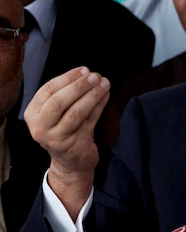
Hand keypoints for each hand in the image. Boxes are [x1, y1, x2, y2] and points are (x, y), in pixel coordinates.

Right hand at [25, 66, 110, 219]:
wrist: (70, 162)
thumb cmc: (64, 130)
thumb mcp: (55, 113)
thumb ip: (65, 94)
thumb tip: (87, 73)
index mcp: (33, 115)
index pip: (47, 90)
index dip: (67, 78)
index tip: (84, 69)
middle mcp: (41, 128)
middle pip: (59, 102)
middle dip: (80, 86)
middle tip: (95, 76)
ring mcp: (57, 139)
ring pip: (76, 112)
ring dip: (93, 95)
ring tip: (105, 83)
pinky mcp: (75, 145)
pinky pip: (90, 121)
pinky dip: (100, 106)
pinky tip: (106, 95)